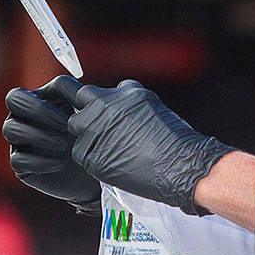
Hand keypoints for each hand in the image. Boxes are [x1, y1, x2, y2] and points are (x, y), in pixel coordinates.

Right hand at [3, 78, 100, 214]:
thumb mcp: (85, 113)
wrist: (92, 171)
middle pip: (12, 103)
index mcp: (34, 103)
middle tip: (65, 125)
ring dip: (39, 135)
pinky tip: (61, 163)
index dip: (40, 103)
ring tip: (64, 145)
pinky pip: (18, 160)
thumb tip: (69, 85)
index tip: (68, 115)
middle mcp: (21, 119)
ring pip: (11, 129)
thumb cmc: (88, 136)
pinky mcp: (21, 167)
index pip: (19, 94)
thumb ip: (75, 95)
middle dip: (38, 111)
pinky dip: (41, 161)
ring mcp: (18, 142)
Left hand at [47, 76, 232, 214]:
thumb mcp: (153, 107)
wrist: (179, 166)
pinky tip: (110, 162)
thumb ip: (130, 102)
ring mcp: (94, 129)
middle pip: (79, 98)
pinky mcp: (89, 154)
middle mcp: (105, 105)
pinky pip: (80, 151)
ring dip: (86, 133)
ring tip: (107, 147)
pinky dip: (91, 155)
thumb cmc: (174, 140)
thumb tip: (119, 100)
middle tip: (97, 126)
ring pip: (76, 125)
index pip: (101, 89)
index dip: (100, 101)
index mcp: (124, 91)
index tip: (105, 112)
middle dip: (85, 109)